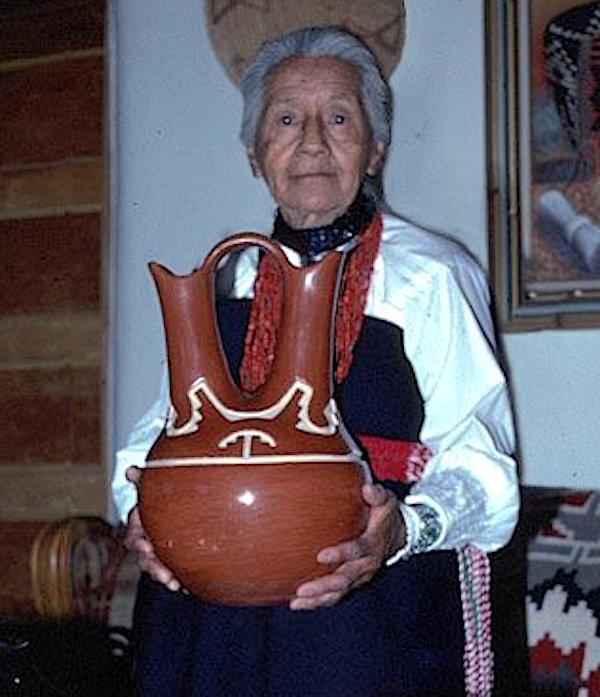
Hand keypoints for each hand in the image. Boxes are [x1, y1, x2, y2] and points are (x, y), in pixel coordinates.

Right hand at [124, 466, 181, 591]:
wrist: (192, 510)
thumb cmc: (167, 496)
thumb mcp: (156, 486)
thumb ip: (144, 479)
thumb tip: (130, 470)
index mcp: (142, 519)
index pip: (134, 527)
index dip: (138, 534)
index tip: (146, 540)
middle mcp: (146, 536)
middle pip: (141, 553)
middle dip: (147, 560)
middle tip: (157, 563)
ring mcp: (157, 550)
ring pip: (151, 565)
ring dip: (158, 573)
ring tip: (169, 579)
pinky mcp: (170, 561)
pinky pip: (167, 574)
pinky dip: (173, 580)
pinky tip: (181, 585)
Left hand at [290, 483, 405, 610]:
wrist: (401, 535)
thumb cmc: (387, 515)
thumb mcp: (387, 501)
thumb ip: (377, 495)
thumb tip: (367, 489)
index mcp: (373, 545)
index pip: (357, 551)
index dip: (341, 554)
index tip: (320, 556)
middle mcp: (367, 565)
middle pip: (345, 579)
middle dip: (323, 586)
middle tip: (302, 589)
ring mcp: (361, 577)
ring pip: (339, 593)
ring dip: (318, 599)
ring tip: (296, 602)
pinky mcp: (355, 583)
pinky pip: (337, 595)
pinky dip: (319, 601)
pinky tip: (298, 603)